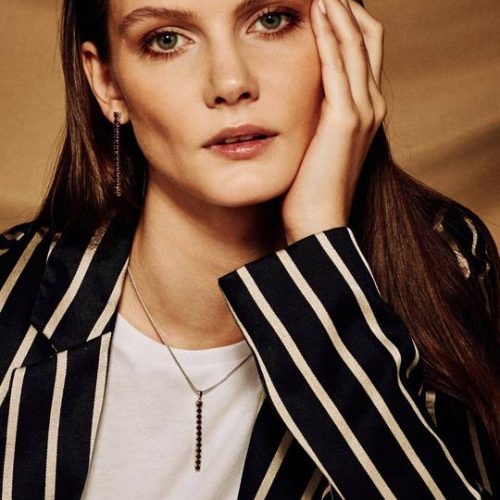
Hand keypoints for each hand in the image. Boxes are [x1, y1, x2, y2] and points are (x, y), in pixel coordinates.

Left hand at [280, 0, 386, 243]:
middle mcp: (371, 105)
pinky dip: (330, 34)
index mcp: (364, 110)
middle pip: (367, 38)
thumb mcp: (315, 144)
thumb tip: (297, 96)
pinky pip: (340, 65)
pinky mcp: (345, 119)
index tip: (324, 1)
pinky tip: (317, 10)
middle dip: (347, 7)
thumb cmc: (310, 189)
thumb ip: (315, 117)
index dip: (346, 22)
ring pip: (357, 44)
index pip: (362, 51)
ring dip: (339, 11)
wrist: (318, 223)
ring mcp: (362, 111)